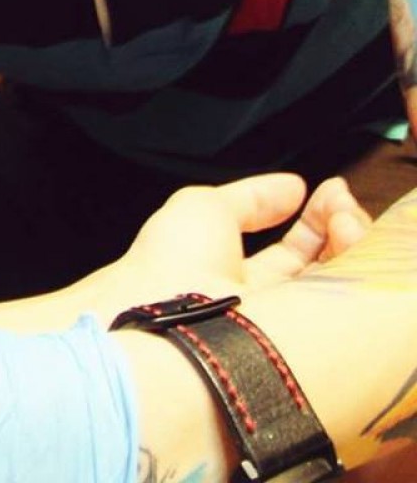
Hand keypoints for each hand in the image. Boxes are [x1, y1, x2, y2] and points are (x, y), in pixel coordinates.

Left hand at [110, 173, 370, 319]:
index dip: (316, 218)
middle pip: (325, 266)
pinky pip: (351, 303)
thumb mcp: (205, 208)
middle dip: (340, 224)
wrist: (178, 318)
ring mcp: (295, 326)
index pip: (294, 251)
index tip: (331, 191)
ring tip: (345, 217)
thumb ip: (252, 197)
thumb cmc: (174, 263)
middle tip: (341, 201)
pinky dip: (357, 262)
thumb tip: (294, 186)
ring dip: (351, 239)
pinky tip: (348, 234)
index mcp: (238, 278)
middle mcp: (271, 306)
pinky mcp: (320, 344)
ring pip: (342, 283)